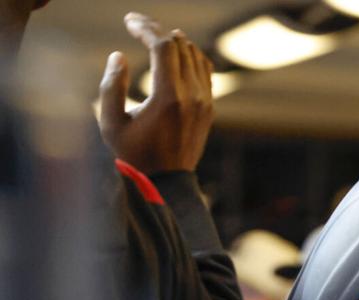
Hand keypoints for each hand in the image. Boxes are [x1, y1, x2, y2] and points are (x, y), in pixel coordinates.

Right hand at [98, 12, 213, 174]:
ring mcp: (205, 102)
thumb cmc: (134, 154)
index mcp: (168, 97)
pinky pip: (204, 71)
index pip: (162, 47)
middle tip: (137, 24)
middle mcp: (192, 96)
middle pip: (180, 46)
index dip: (145, 28)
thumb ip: (111, 86)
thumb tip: (118, 56)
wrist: (167, 182)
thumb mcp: (111, 123)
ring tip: (153, 34)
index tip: (128, 21)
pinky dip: (191, 56)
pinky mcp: (209, 108)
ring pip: (195, 56)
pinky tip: (176, 52)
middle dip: (157, 30)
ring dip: (175, 41)